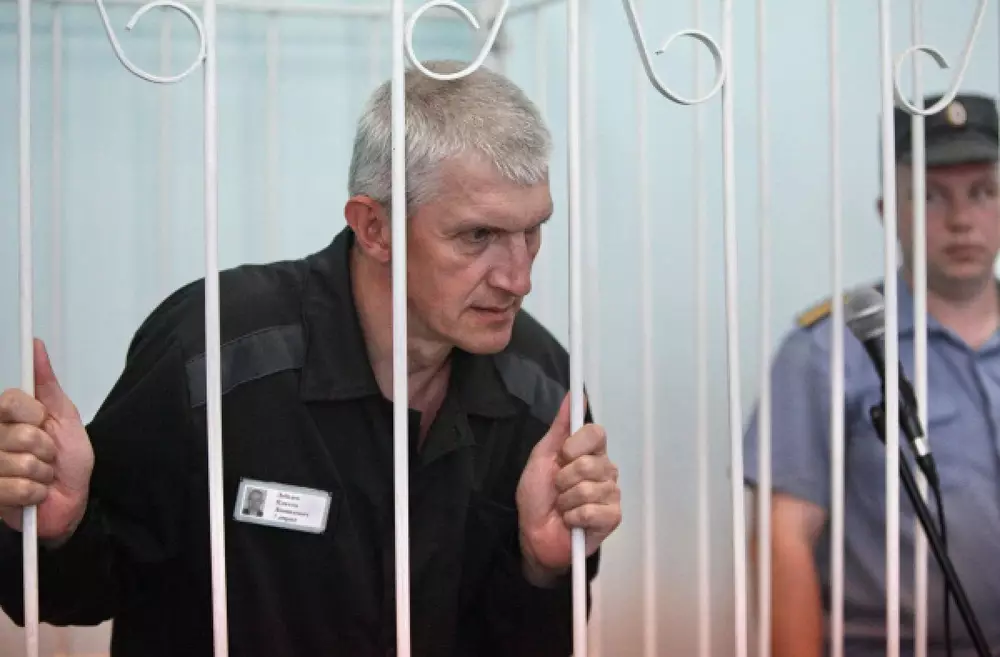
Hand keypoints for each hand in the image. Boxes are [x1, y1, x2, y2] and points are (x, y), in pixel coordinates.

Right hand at [0, 339, 93, 541]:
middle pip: (21, 434)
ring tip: (41, 475)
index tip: (43, 422)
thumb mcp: (63, 415)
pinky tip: (34, 493)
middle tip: (46, 455)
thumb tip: (36, 345)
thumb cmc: (67, 460)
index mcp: (5, 417)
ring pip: (22, 463)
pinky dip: (36, 492)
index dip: (35, 414)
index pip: (9, 401)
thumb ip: (46, 383)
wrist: (73, 500)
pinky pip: (18, 488)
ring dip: (42, 472)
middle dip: (45, 448)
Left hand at [515, 393, 620, 585]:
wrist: (534, 534)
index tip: (562, 456)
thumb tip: (572, 395)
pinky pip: (592, 511)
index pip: (596, 433)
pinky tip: (572, 521)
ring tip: (563, 507)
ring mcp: (611, 494)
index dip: (577, 444)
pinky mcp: (612, 517)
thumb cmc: (537, 496)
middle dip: (563, 479)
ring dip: (565, 501)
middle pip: (590, 463)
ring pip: (588, 489)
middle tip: (558, 489)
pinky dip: (573, 517)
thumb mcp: (542, 457)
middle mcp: (605, 469)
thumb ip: (559, 427)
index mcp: (590, 452)